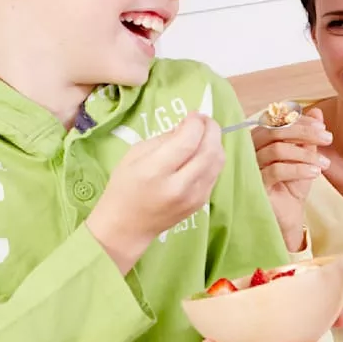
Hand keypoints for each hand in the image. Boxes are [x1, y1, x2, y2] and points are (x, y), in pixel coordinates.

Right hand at [87, 114, 224, 272]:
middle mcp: (179, 186)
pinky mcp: (201, 203)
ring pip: (218, 162)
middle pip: (209, 150)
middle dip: (211, 129)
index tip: (193, 114)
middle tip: (204, 120)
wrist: (127, 227)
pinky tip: (201, 153)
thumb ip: (164, 138)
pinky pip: (215, 173)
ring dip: (215, 142)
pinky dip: (212, 158)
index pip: (188, 141)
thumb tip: (188, 126)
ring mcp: (194, 197)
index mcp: (156, 172)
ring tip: (204, 134)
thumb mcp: (135, 154)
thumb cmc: (125, 187)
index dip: (196, 123)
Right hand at [252, 107, 332, 249]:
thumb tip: (317, 111)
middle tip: (328, 139)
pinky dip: (299, 169)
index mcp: (261, 138)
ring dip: (306, 154)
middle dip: (305, 132)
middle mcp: (250, 149)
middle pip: (275, 131)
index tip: (322, 127)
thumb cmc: (293, 184)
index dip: (300, 121)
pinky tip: (315, 173)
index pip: (277, 120)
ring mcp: (250, 166)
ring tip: (325, 164)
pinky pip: (276, 170)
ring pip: (277, 149)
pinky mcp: (254, 185)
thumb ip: (308, 135)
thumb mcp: (305, 157)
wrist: (288, 215)